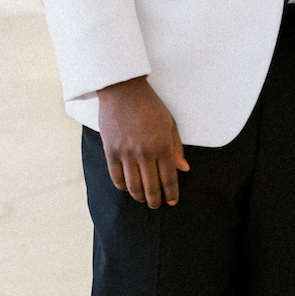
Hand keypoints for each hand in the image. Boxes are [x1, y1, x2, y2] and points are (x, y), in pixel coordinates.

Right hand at [97, 76, 189, 207]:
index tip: (172, 202)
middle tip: (157, 205)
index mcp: (162, 146)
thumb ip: (176, 148)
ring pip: (133, 186)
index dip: (171, 194)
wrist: (123, 90)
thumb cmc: (149, 105)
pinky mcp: (111, 151)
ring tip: (143, 199)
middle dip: (155, 200)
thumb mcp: (169, 123)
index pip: (169, 178)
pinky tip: (128, 189)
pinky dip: (122, 187)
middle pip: (151, 187)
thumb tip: (184, 169)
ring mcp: (126, 153)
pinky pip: (116, 177)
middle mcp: (144, 152)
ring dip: (139, 196)